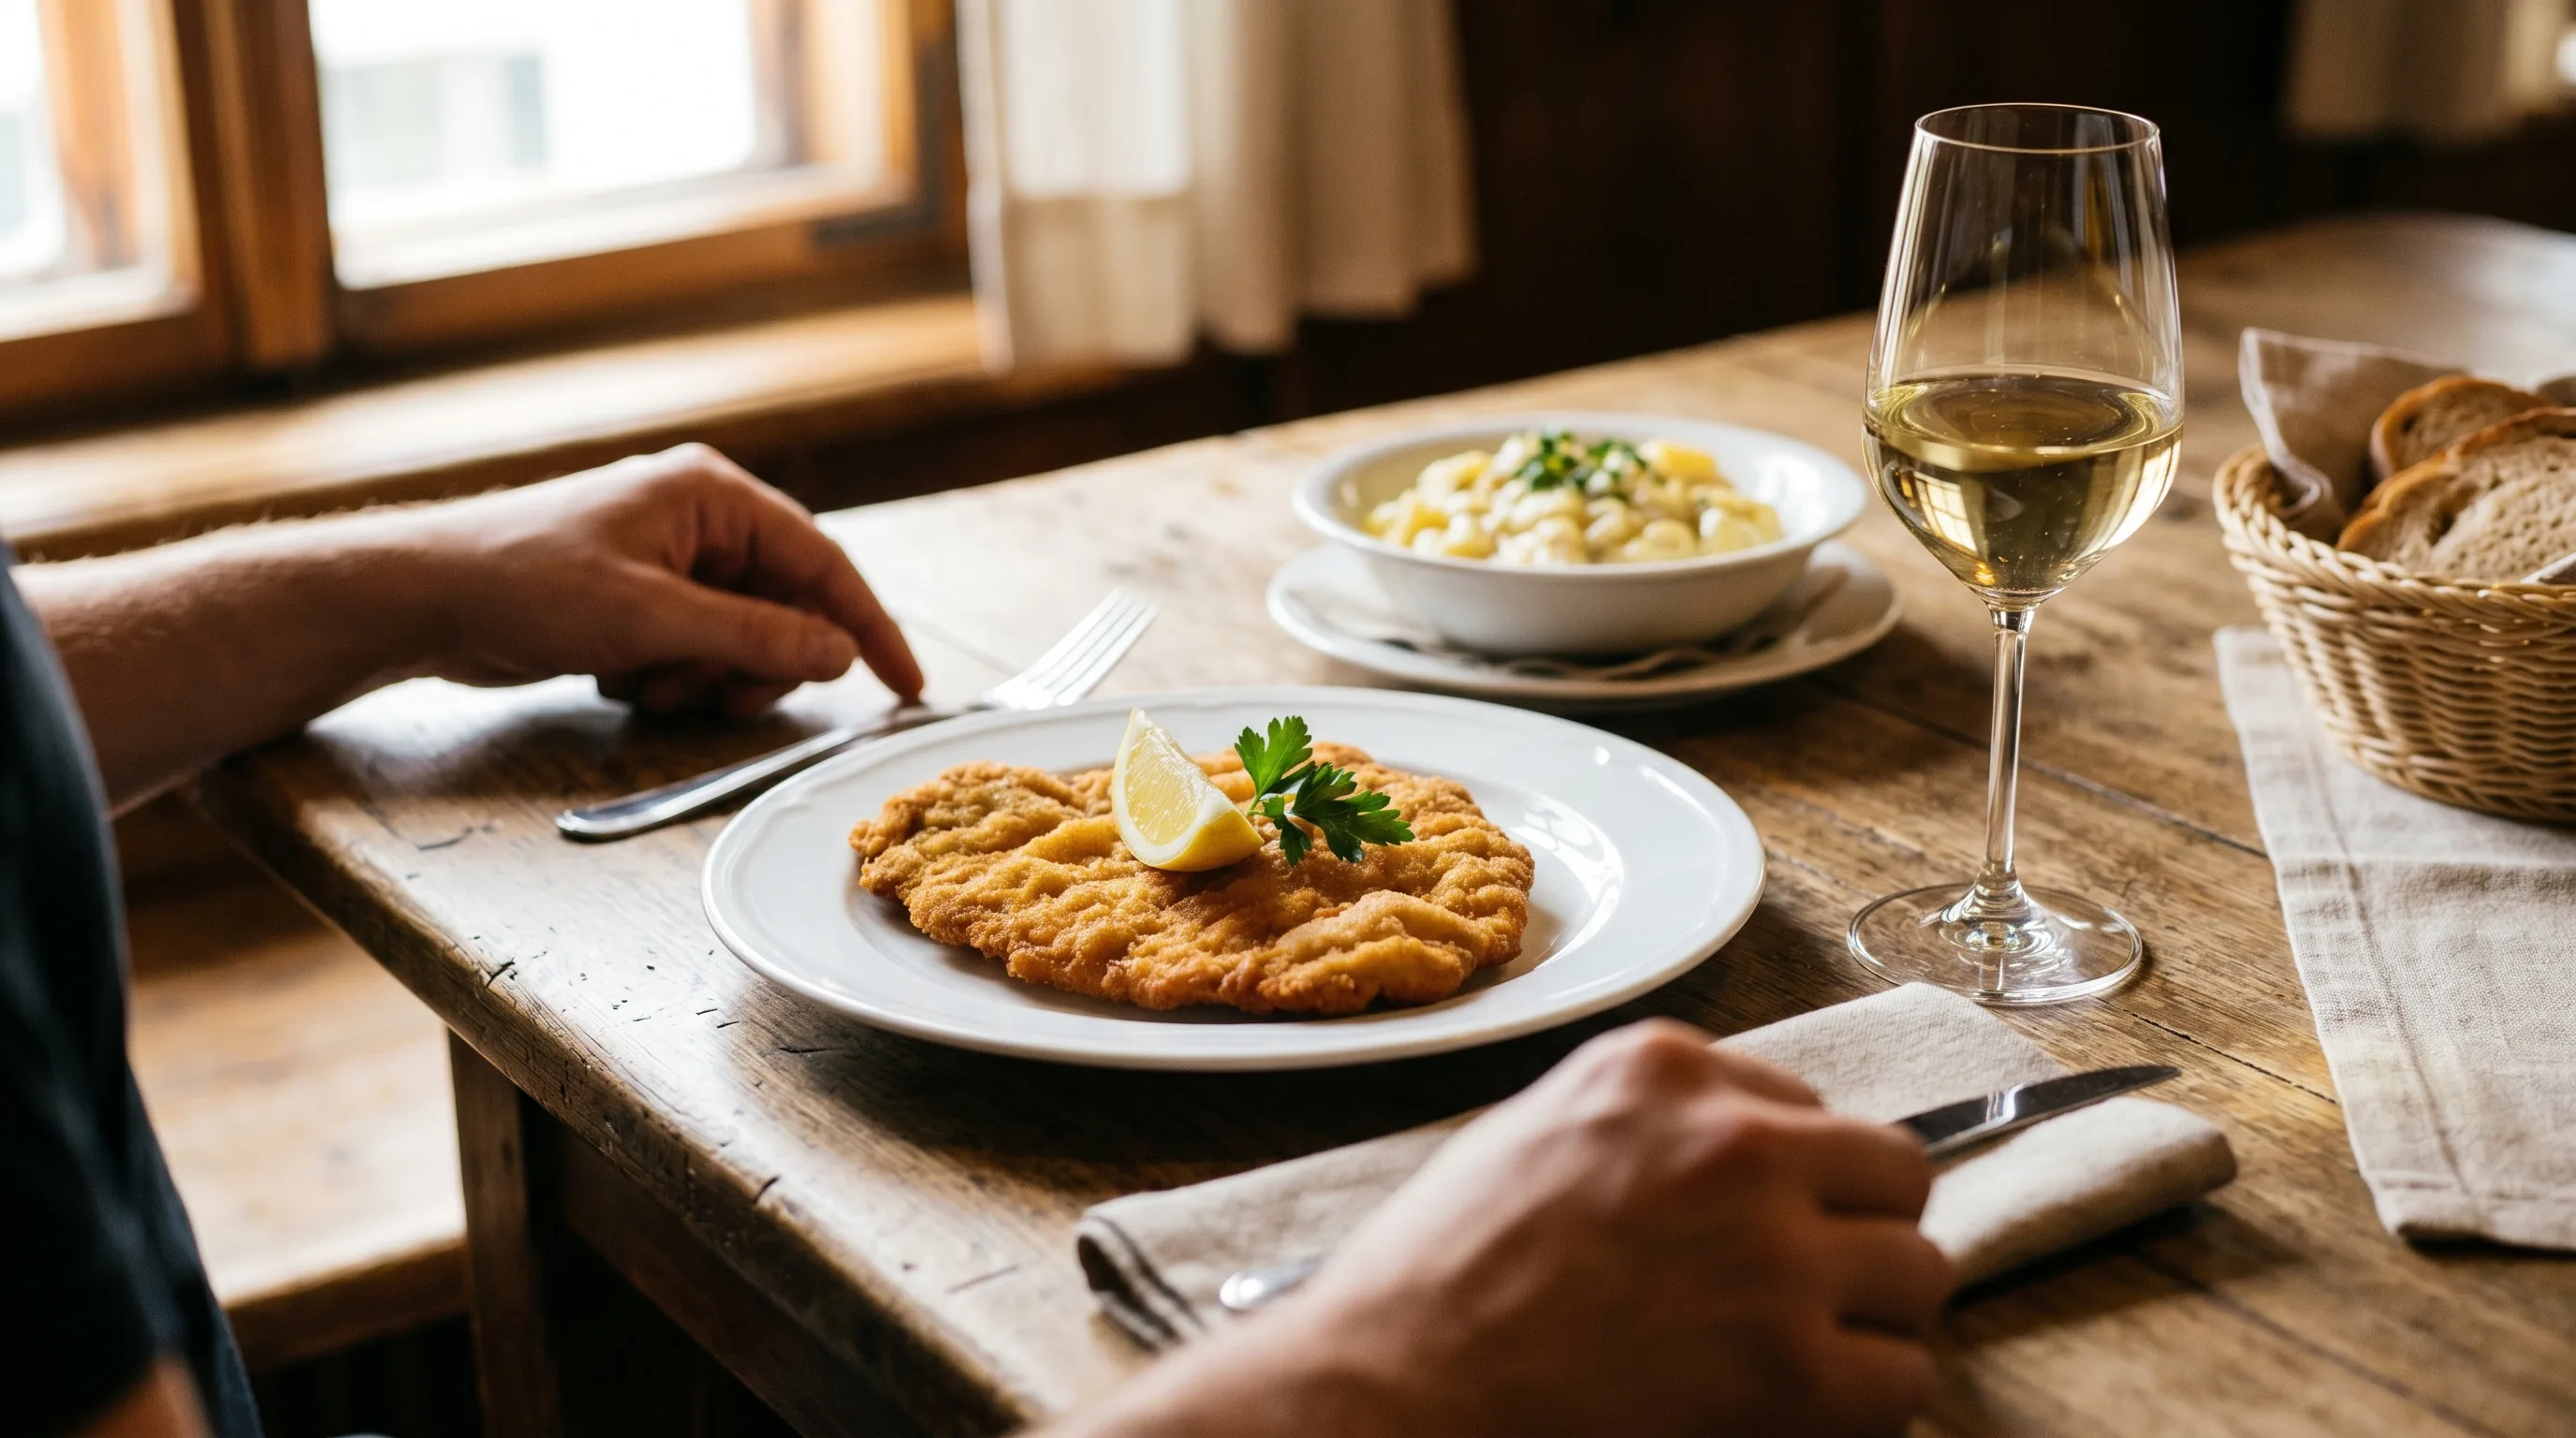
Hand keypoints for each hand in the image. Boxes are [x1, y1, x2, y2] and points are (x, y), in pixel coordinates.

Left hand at [400, 443, 921, 714]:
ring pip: (743, 635)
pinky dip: (678, 675)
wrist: (424, 596)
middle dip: (761, 663)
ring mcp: (669, 557)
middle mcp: (700, 517)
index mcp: (712, 494)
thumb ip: (756, 636)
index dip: (869, 628)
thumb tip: (837, 654)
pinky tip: (625, 682)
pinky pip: (698, 645)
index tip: (906, 686)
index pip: (823, 561)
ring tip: (653, 687)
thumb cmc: (525, 583)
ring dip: (712, 676)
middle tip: (723, 699)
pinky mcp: (640, 595)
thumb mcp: (652, 617)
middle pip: (786, 605)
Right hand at [1048, 1020, 1947, 1437]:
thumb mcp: (1534, 1137)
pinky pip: (1905, 1382)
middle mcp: (1733, 1142)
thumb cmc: (1431, 1284)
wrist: (1388, 1392)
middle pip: (1893, 1172)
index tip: (1754, 1226)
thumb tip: (1749, 1163)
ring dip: (1869, 1322)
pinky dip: (1862, 1408)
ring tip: (1792, 1359)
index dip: (1787, 1178)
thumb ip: (1646, 1129)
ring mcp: (1773, 1254)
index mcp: (1661, 1068)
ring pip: (1921, 1273)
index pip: (1803, 1104)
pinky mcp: (1796, 1371)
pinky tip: (1788, 1414)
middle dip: (1856, 1233)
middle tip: (1801, 1293)